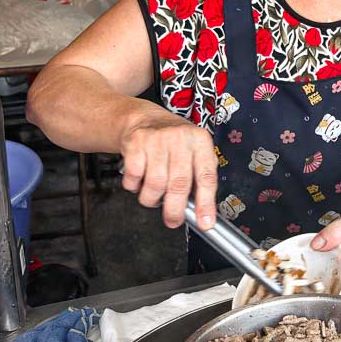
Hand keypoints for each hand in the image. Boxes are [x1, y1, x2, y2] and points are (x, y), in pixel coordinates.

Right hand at [118, 105, 217, 229]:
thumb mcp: (194, 151)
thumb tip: (202, 211)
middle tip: (172, 220)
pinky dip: (135, 187)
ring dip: (152, 199)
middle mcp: (181, 137)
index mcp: (200, 141)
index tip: (205, 223)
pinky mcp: (135, 143)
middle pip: (179, 184)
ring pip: (155, 184)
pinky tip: (140, 181)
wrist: (145, 119)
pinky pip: (134, 178)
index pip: (206, 176)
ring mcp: (157, 139)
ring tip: (154, 196)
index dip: (206, 203)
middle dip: (175, 210)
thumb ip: (199, 177)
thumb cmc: (173, 141)